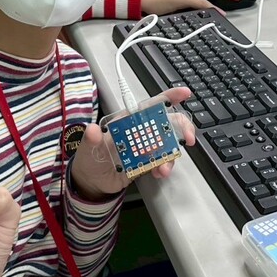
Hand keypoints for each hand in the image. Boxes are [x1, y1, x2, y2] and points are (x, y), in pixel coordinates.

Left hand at [71, 87, 194, 198]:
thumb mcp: (88, 148)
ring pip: (167, 145)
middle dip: (182, 127)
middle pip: (167, 123)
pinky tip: (159, 172)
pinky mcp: (147, 162)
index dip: (168, 97)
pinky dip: (164, 167)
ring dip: (171, 154)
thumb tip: (93, 129)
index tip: (184, 93)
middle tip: (189, 137)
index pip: (150, 105)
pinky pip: (162, 161)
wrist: (92, 182)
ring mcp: (145, 147)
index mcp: (128, 121)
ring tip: (164, 167)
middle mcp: (140, 131)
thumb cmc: (90, 159)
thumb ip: (91, 139)